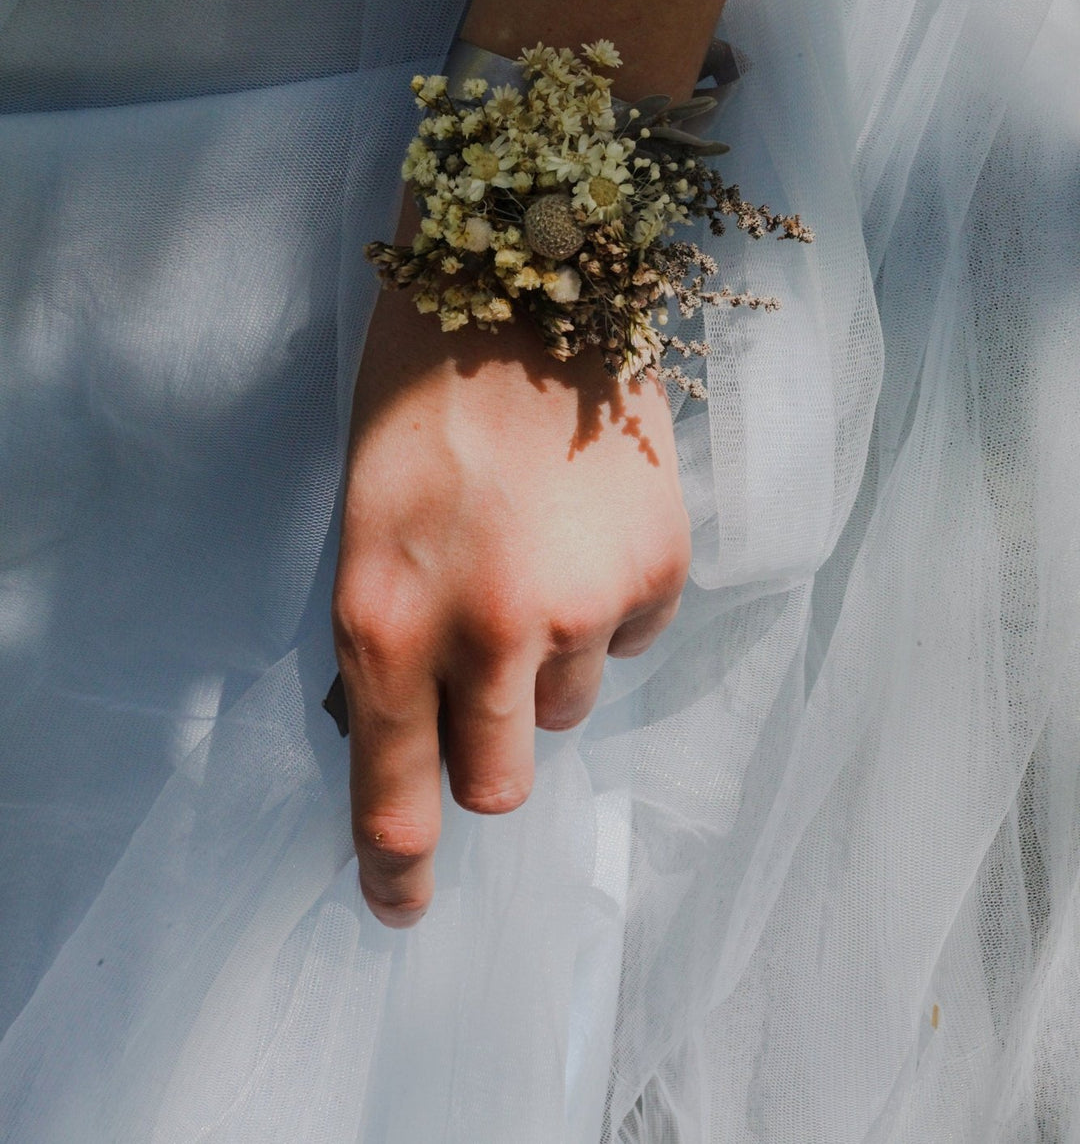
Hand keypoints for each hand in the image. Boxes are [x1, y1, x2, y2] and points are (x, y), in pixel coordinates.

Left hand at [332, 276, 690, 926]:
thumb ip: (387, 634)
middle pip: (496, 782)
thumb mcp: (363, 521)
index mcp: (385, 617)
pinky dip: (610, 601)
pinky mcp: (656, 570)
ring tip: (537, 544)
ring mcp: (581, 606)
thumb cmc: (420, 390)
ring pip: (564, 702)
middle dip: (486, 752)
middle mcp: (483, 631)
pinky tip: (588, 519)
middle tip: (489, 676)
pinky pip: (634, 636)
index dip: (395, 867)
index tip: (401, 908)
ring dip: (548, 655)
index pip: (390, 791)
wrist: (526, 273)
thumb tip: (411, 726)